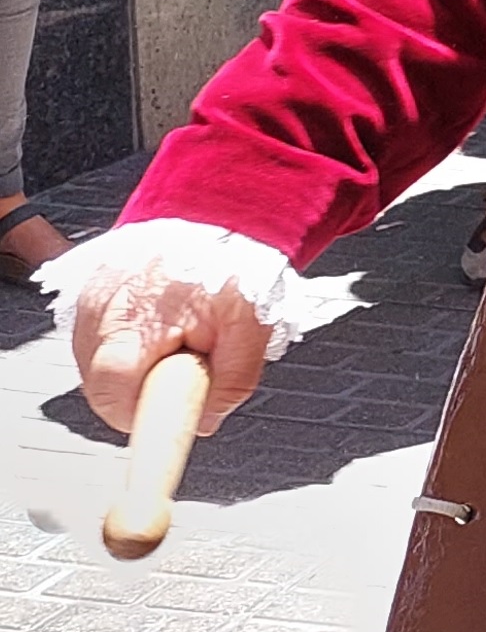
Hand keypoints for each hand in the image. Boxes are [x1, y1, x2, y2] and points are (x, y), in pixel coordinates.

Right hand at [72, 262, 271, 438]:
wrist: (224, 209)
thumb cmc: (237, 262)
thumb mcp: (250, 330)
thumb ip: (230, 384)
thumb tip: (204, 422)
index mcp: (132, 326)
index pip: (112, 399)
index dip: (141, 416)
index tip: (165, 415)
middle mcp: (99, 310)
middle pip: (100, 383)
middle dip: (140, 389)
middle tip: (182, 372)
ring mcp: (90, 295)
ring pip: (96, 358)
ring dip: (132, 362)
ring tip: (175, 338)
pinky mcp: (90, 283)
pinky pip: (98, 331)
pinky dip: (125, 337)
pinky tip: (158, 324)